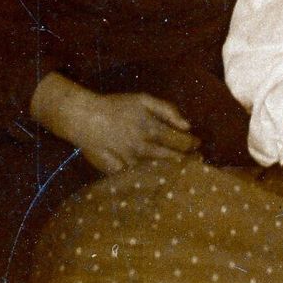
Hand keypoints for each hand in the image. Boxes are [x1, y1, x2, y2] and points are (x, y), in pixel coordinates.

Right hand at [33, 76, 198, 172]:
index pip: (180, 141)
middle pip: (173, 159)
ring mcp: (131, 162)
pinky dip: (152, 182)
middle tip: (197, 163)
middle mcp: (143, 147)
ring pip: (158, 172)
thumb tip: (187, 125)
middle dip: (188, 162)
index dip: (192, 145)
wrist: (84, 117)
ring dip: (172, 173)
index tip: (198, 147)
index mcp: (152, 128)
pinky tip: (159, 183)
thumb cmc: (116, 106)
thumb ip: (167, 110)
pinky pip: (139, 180)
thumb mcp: (143, 99)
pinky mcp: (119, 172)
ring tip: (183, 174)